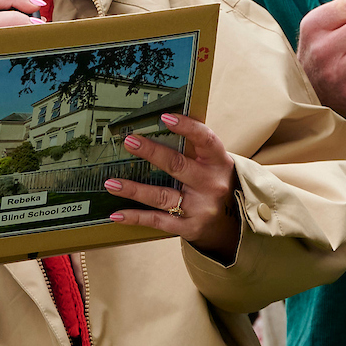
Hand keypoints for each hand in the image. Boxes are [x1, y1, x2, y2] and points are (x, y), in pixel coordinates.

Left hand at [103, 112, 242, 260]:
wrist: (234, 221)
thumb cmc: (215, 183)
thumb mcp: (214, 163)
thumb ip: (195, 148)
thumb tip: (163, 124)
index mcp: (219, 162)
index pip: (205, 140)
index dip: (187, 127)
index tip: (166, 118)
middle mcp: (211, 184)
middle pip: (178, 166)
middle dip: (152, 152)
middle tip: (130, 142)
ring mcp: (201, 207)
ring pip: (163, 196)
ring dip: (134, 189)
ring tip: (111, 183)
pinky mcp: (190, 227)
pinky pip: (159, 221)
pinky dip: (136, 217)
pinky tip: (117, 214)